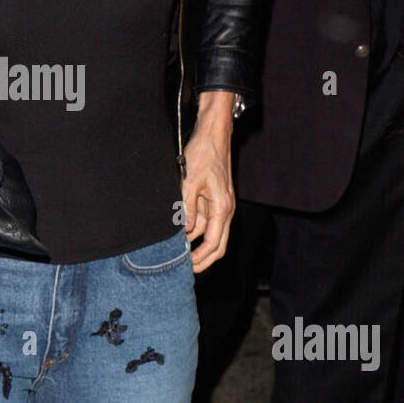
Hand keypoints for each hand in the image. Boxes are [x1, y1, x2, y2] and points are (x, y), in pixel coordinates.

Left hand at [181, 92, 234, 271]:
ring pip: (211, 234)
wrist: (213, 134)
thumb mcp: (189, 181)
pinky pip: (206, 222)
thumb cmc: (203, 154)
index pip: (214, 244)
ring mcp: (220, 205)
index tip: (185, 267)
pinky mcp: (214, 199)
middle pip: (217, 245)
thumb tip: (184, 230)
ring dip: (197, 244)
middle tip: (185, 268)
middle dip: (203, 259)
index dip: (199, 258)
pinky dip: (196, 230)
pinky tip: (182, 234)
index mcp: (222, 208)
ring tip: (179, 252)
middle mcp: (225, 210)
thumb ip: (187, 207)